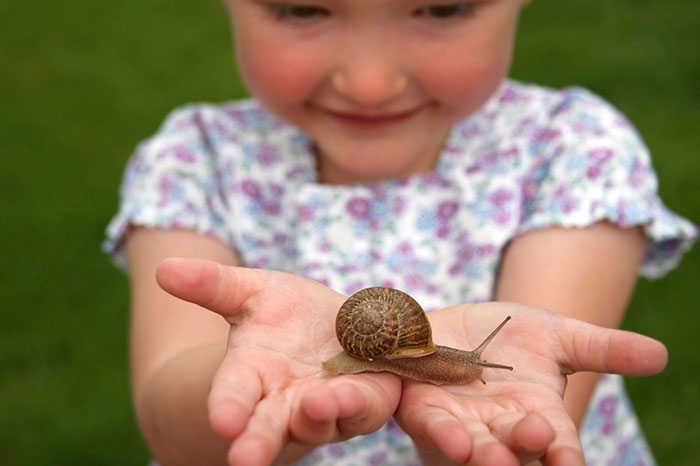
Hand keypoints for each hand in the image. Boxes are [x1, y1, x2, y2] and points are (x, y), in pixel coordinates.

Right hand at [155, 258, 401, 465]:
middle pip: (269, 425)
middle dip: (258, 441)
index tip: (221, 421)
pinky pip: (361, 408)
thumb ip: (211, 284)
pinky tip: (350, 395)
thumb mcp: (250, 291)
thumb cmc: (285, 314)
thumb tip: (163, 269)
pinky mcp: (364, 401)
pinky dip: (356, 403)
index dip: (227, 406)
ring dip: (317, 417)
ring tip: (314, 406)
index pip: (233, 394)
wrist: (334, 330)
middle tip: (245, 459)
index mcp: (250, 375)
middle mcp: (284, 400)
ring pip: (318, 421)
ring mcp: (325, 405)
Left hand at [394, 303, 667, 465]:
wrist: (460, 326)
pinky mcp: (425, 410)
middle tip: (531, 442)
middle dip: (520, 449)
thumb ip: (603, 349)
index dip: (562, 454)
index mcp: (538, 416)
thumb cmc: (511, 338)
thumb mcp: (559, 336)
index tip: (567, 459)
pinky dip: (440, 433)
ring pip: (471, 447)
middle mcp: (500, 428)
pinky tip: (450, 437)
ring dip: (478, 453)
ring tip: (482, 454)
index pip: (557, 445)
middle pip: (513, 448)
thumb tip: (660, 355)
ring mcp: (462, 424)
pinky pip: (431, 426)